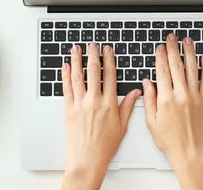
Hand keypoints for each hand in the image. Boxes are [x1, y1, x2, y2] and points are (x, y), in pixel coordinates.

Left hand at [61, 43, 140, 189]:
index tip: (108, 50)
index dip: (109, 60)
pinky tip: (66, 66)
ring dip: (77, 60)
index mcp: (109, 104)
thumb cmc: (104, 145)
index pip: (110, 75)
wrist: (87, 159)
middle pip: (94, 72)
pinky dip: (66, 75)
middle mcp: (94, 101)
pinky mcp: (68, 109)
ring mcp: (80, 104)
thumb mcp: (122, 126)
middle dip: (93, 55)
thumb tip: (136, 91)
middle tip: (93, 44)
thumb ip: (128, 106)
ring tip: (77, 49)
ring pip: (78, 76)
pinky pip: (67, 88)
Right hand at [143, 34, 202, 189]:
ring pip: (192, 69)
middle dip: (173, 48)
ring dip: (189, 52)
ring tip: (187, 41)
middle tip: (172, 37)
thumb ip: (149, 100)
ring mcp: (194, 96)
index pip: (162, 71)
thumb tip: (147, 83)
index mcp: (165, 99)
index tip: (159, 47)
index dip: (160, 56)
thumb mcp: (151, 121)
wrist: (189, 151)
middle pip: (176, 65)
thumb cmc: (169, 139)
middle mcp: (181, 94)